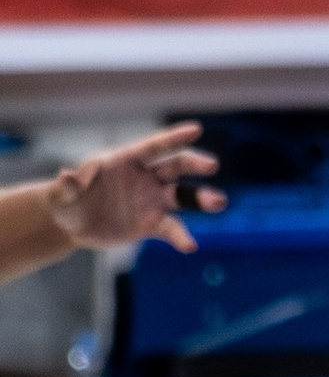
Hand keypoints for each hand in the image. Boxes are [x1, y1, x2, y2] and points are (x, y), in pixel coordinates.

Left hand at [47, 125, 223, 255]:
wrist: (71, 224)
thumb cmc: (66, 200)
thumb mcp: (63, 193)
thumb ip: (68, 185)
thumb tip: (67, 175)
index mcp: (126, 161)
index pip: (154, 147)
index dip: (174, 138)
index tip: (196, 130)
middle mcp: (145, 177)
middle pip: (175, 167)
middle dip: (194, 165)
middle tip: (211, 166)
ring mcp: (152, 200)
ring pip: (182, 196)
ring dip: (201, 198)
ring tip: (218, 202)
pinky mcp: (151, 223)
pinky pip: (171, 228)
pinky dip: (181, 237)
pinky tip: (189, 246)